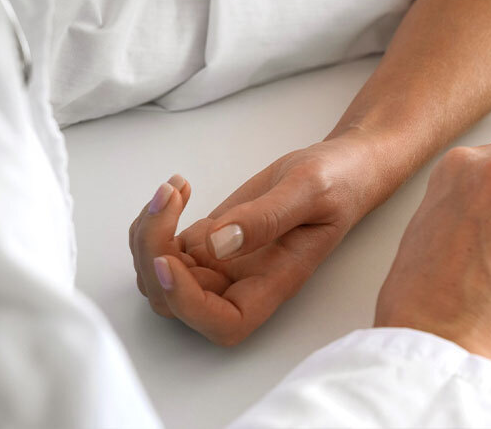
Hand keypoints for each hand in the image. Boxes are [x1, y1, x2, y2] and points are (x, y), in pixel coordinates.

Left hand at [129, 133, 381, 344]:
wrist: (342, 166)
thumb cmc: (340, 180)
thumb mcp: (311, 189)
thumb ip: (267, 217)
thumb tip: (217, 243)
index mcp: (276, 281)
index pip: (225, 323)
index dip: (188, 304)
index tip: (171, 260)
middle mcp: (244, 282)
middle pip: (177, 302)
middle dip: (154, 253)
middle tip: (167, 199)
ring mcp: (224, 263)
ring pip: (161, 276)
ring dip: (149, 236)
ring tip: (172, 191)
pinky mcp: (210, 239)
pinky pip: (163, 248)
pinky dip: (156, 220)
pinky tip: (180, 188)